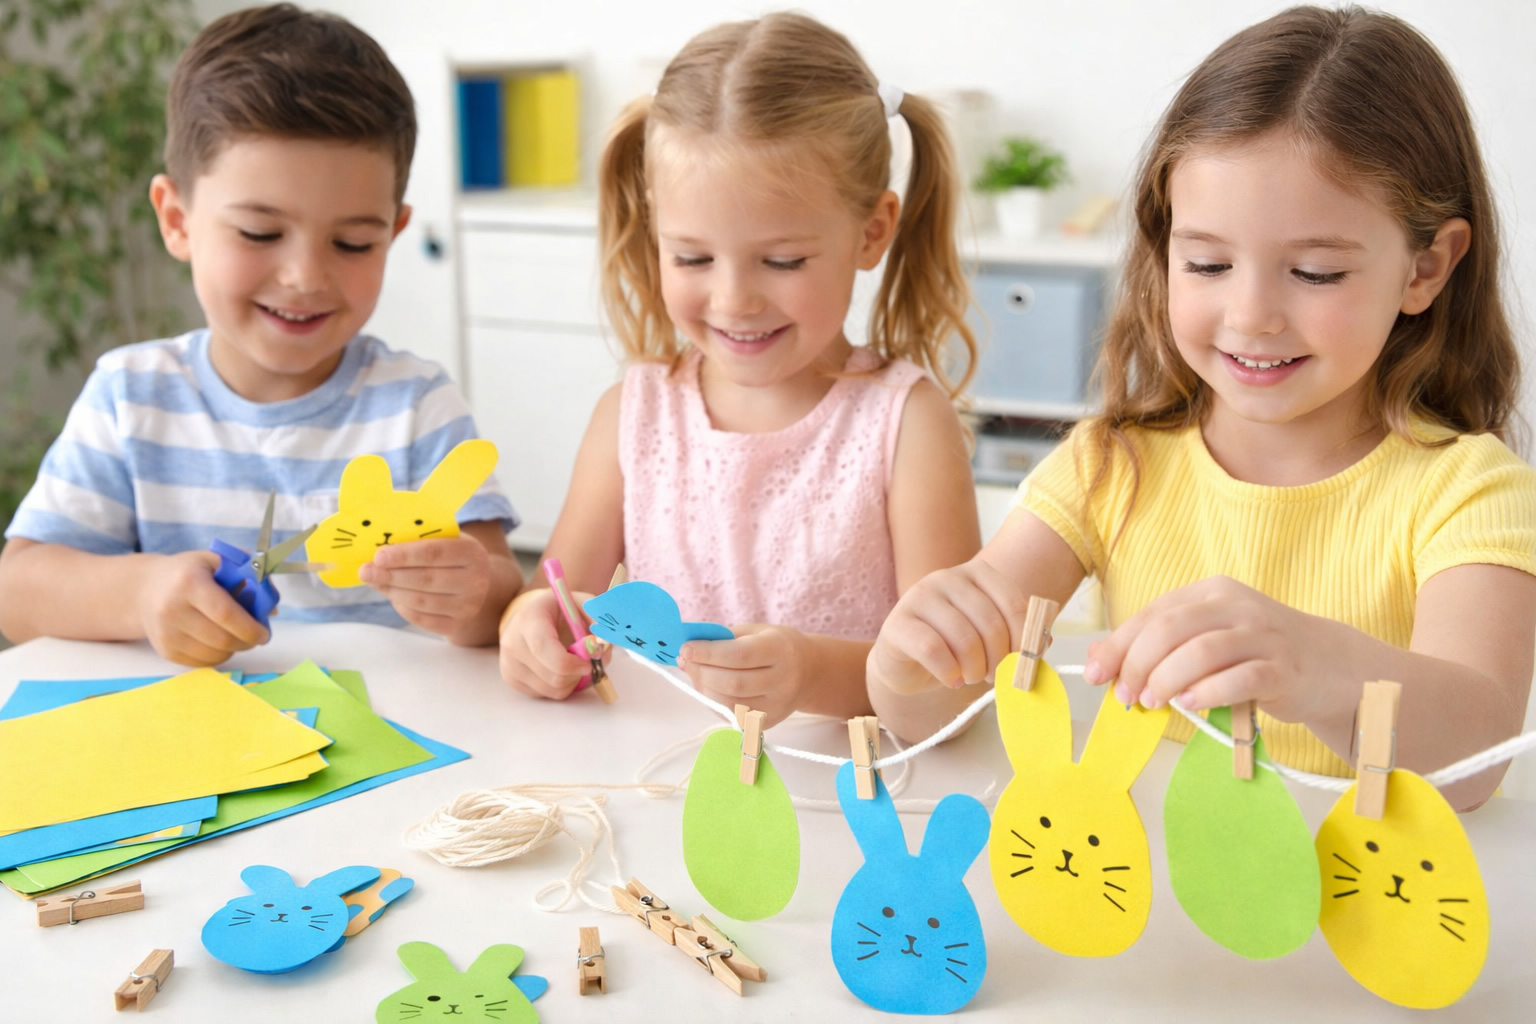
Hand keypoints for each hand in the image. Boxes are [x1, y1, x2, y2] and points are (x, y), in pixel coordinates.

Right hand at [138, 550, 268, 665]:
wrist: (145, 590)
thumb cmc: (189, 573)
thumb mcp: (216, 561)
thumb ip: (248, 576)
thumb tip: (271, 607)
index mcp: (189, 582)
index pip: (225, 613)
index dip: (250, 627)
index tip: (264, 633)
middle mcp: (172, 609)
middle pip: (221, 639)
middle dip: (247, 642)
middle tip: (256, 637)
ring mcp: (167, 633)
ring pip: (215, 655)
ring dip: (234, 649)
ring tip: (237, 635)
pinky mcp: (165, 651)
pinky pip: (203, 663)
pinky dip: (219, 656)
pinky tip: (219, 641)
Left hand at [359, 536, 489, 636]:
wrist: (476, 585)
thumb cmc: (451, 558)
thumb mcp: (444, 541)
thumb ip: (418, 542)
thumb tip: (380, 554)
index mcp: (472, 553)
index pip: (434, 553)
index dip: (403, 555)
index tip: (378, 556)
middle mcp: (476, 581)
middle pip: (425, 579)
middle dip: (390, 575)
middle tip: (365, 571)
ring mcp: (468, 606)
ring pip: (421, 601)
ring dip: (392, 591)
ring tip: (375, 582)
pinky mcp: (457, 625)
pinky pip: (422, 619)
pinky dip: (403, 608)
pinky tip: (394, 597)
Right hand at [498, 587, 596, 699]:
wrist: (532, 616)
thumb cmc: (560, 610)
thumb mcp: (580, 604)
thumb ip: (596, 618)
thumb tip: (605, 644)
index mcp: (529, 619)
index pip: (544, 648)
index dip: (571, 662)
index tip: (589, 663)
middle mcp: (513, 642)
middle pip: (552, 675)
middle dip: (578, 673)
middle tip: (587, 662)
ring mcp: (509, 663)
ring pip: (551, 689)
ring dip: (572, 681)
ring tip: (573, 663)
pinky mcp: (511, 679)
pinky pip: (545, 695)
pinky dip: (560, 686)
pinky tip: (559, 669)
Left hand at [680, 624, 808, 726]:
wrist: (809, 672)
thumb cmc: (776, 646)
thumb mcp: (755, 631)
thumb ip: (722, 638)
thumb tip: (687, 650)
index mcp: (780, 650)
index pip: (740, 655)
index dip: (708, 653)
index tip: (686, 647)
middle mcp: (782, 681)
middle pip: (732, 683)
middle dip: (701, 672)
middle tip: (685, 660)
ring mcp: (776, 707)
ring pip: (729, 704)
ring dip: (703, 688)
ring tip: (694, 673)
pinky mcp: (767, 723)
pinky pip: (731, 715)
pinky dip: (713, 701)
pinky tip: (708, 687)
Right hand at [867, 558, 1030, 694]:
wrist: (908, 662)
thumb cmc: (955, 648)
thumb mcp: (991, 638)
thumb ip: (1020, 636)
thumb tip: (1044, 641)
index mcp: (977, 573)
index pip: (1013, 604)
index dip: (1024, 640)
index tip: (1021, 663)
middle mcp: (947, 577)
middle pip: (990, 623)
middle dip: (999, 659)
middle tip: (994, 676)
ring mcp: (919, 596)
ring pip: (963, 638)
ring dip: (975, 669)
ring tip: (971, 677)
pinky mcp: (897, 623)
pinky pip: (933, 650)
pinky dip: (949, 672)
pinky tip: (951, 679)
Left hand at [1085, 575, 1341, 722]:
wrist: (1329, 665)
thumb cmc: (1253, 653)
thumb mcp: (1204, 639)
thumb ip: (1155, 645)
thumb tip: (1095, 659)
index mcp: (1210, 592)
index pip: (1153, 614)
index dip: (1119, 645)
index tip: (1095, 675)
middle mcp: (1236, 606)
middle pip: (1172, 628)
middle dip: (1138, 663)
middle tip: (1126, 695)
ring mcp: (1263, 635)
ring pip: (1203, 650)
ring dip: (1168, 678)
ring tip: (1152, 702)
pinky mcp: (1284, 668)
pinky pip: (1241, 677)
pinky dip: (1209, 692)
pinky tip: (1190, 705)